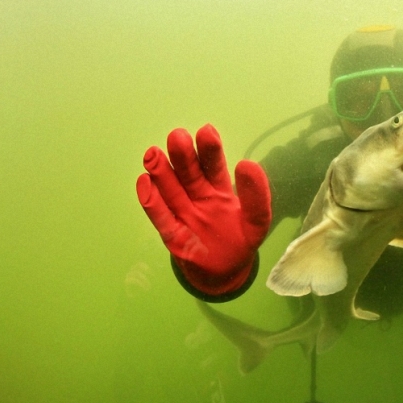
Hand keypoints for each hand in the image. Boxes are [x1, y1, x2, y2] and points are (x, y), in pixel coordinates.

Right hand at [136, 124, 270, 297]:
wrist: (227, 272)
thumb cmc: (241, 239)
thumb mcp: (257, 220)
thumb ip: (257, 195)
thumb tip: (247, 163)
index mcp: (220, 190)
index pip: (214, 166)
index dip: (210, 149)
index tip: (206, 130)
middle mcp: (198, 197)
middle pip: (189, 174)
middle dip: (183, 156)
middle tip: (177, 136)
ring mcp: (184, 215)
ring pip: (171, 190)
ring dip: (161, 173)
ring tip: (153, 154)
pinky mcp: (174, 237)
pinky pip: (161, 217)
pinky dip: (152, 202)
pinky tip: (145, 183)